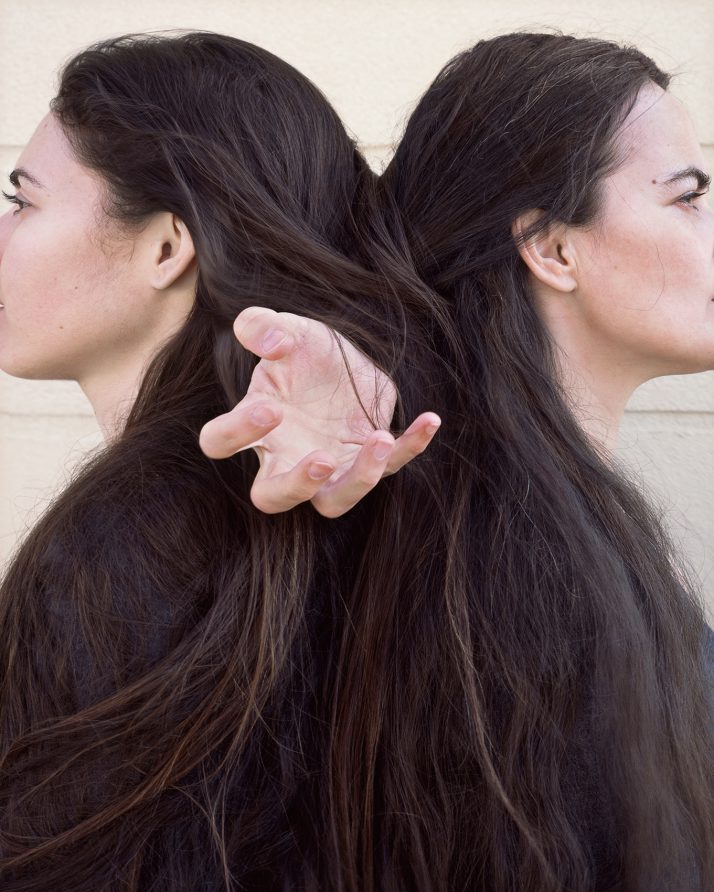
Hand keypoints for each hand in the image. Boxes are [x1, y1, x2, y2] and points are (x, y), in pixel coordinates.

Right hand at [199, 307, 439, 516]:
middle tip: (321, 459)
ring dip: (358, 479)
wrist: (348, 357)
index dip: (237, 432)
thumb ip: (261, 325)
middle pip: (272, 497)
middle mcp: (286, 455)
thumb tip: (273, 346)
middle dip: (295, 485)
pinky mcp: (367, 460)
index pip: (220, 442)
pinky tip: (428, 420)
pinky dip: (412, 446)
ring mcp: (329, 465)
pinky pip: (391, 467)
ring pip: (333, 502)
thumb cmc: (305, 350)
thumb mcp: (285, 327)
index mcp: (255, 424)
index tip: (270, 408)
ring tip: (380, 439)